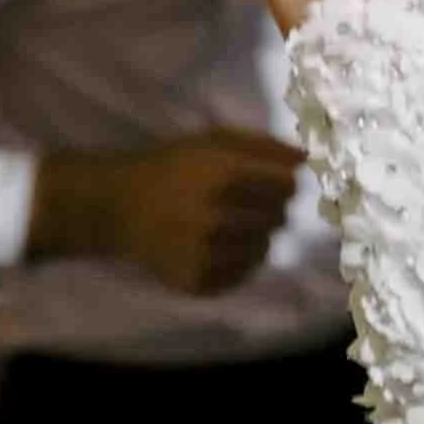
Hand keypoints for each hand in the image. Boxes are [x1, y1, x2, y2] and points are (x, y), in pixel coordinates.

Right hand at [30, 128, 304, 294]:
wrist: (119, 206)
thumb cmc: (171, 165)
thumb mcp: (213, 140)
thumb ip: (262, 146)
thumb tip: (305, 159)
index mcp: (225, 175)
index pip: (287, 186)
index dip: (282, 182)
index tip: (268, 181)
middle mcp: (219, 217)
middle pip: (278, 218)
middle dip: (268, 208)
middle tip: (243, 203)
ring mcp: (208, 255)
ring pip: (263, 249)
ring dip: (254, 236)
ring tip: (228, 224)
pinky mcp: (198, 283)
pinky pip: (241, 275)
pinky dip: (237, 261)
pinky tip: (216, 245)